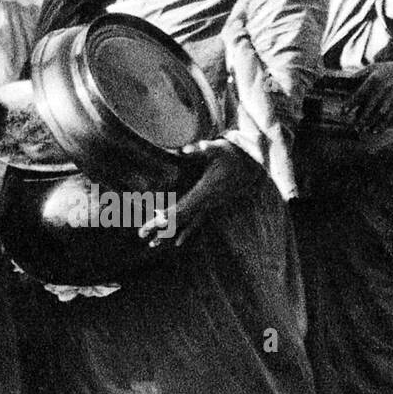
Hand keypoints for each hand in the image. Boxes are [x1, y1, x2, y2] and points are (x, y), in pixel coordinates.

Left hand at [138, 138, 260, 248]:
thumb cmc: (233, 154)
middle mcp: (206, 203)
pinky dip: (185, 233)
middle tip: (140, 234)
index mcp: (205, 191)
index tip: (154, 222)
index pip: (184, 206)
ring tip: (152, 244)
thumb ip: (202, 149)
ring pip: (187, 224)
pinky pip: (196, 223)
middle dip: (160, 227)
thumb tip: (184, 150)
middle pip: (180, 219)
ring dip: (168, 234)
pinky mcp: (211, 206)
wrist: (252, 165)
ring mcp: (209, 206)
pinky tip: (177, 243)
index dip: (168, 215)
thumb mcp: (218, 148)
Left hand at [350, 60, 392, 131]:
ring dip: (371, 123)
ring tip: (362, 130)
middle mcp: (383, 88)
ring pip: (381, 113)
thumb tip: (341, 85)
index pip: (360, 93)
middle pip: (371, 106)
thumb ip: (357, 76)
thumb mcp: (371, 68)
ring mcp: (391, 95)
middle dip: (362, 118)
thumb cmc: (384, 69)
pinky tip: (375, 131)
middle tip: (353, 126)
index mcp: (374, 79)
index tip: (343, 112)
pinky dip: (383, 124)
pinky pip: (390, 115)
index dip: (351, 103)